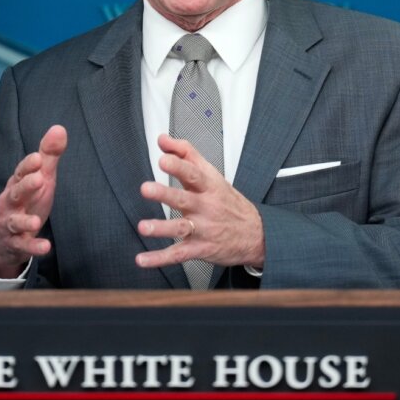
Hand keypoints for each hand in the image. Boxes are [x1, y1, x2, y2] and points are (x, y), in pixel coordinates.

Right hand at [0, 125, 66, 277]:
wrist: (6, 238)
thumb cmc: (27, 201)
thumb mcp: (40, 178)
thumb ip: (49, 156)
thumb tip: (59, 128)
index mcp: (16, 184)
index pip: (20, 172)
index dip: (28, 165)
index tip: (39, 158)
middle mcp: (9, 203)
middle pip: (15, 193)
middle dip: (25, 186)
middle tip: (39, 179)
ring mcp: (10, 224)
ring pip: (14, 221)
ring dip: (24, 221)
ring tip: (36, 220)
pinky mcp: (15, 244)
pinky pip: (23, 246)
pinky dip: (33, 246)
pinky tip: (45, 247)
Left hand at [135, 134, 265, 269]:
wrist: (256, 234)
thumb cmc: (228, 202)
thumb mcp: (211, 174)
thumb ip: (186, 154)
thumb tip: (163, 140)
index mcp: (209, 187)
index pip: (193, 174)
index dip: (178, 166)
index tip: (164, 160)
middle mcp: (206, 207)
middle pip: (185, 199)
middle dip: (165, 194)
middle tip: (146, 188)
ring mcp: (203, 229)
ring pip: (181, 228)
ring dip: (162, 228)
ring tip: (144, 227)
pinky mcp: (199, 249)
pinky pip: (178, 254)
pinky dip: (160, 259)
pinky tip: (143, 259)